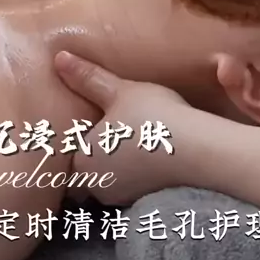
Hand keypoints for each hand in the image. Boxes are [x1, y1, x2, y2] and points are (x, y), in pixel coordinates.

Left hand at [54, 51, 201, 204]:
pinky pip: (131, 187)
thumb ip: (88, 78)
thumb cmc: (154, 117)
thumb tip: (60, 58)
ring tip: (126, 145)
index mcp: (81, 160)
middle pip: (83, 173)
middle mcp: (96, 185)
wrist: (200, 150)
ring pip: (108, 181)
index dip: (72, 142)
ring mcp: (122, 197)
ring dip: (112, 168)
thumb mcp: (118, 90)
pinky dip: (134, 174)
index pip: (64, 155)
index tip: (82, 128)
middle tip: (103, 136)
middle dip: (90, 158)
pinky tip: (147, 158)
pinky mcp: (146, 201)